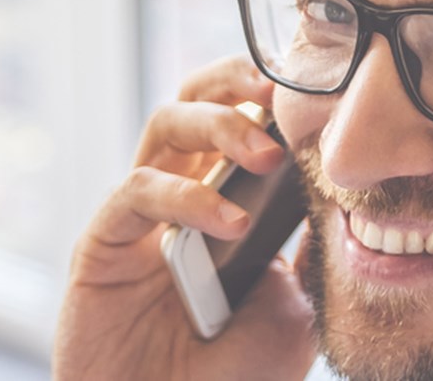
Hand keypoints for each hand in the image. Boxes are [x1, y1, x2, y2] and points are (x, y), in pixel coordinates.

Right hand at [53, 56, 317, 379]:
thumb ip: (305, 244)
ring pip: (165, 125)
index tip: (321, 89)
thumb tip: (330, 187)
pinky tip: (230, 224)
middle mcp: (179, 199)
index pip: (240, 119)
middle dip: (236, 81)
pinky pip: (137, 191)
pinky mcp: (102, 246)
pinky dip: (187, 197)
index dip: (272, 93)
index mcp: (225, 205)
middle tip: (280, 92)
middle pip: (195, 99)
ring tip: (265, 154)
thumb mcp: (295, 305)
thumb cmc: (232, 379)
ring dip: (219, 124)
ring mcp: (138, 219)